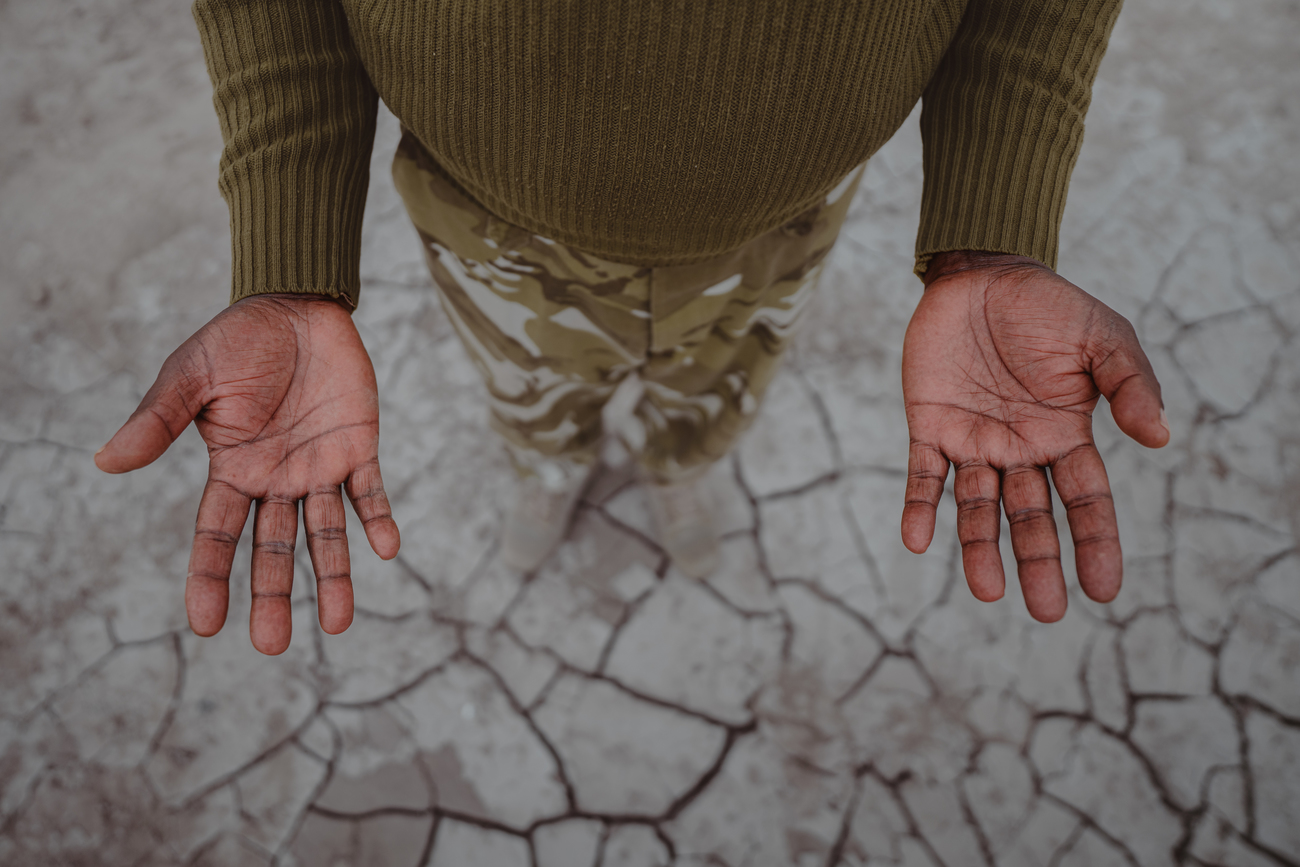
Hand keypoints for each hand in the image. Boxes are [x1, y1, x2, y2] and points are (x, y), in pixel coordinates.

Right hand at [96, 294, 400, 653]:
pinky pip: (370, 493)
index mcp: (232, 471)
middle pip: (273, 548)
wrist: (296, 307)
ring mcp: (319, 468)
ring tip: (338, 623)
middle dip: (273, 596)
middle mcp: (276, 481)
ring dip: (333, 576)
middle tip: (272, 646)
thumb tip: (105, 462)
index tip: (206, 624)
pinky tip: (387, 548)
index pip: (216, 535)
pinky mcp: (358, 449)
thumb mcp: (189, 378)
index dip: (210, 578)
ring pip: (325, 534)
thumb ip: (157, 422)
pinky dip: (379, 519)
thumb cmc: (237, 341)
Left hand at [901, 252, 1167, 621]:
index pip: (1085, 501)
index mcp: (1065, 436)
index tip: (1104, 590)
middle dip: (1039, 562)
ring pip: (978, 508)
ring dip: (980, 549)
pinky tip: (917, 540)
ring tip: (988, 591)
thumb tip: (1159, 438)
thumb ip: (1129, 385)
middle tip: (1046, 613)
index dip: (1095, 543)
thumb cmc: (1050, 308)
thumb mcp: (1103, 339)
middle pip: (1031, 517)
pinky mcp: (929, 426)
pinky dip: (920, 508)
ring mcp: (973, 442)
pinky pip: (922, 477)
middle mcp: (1020, 450)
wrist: (984, 275)